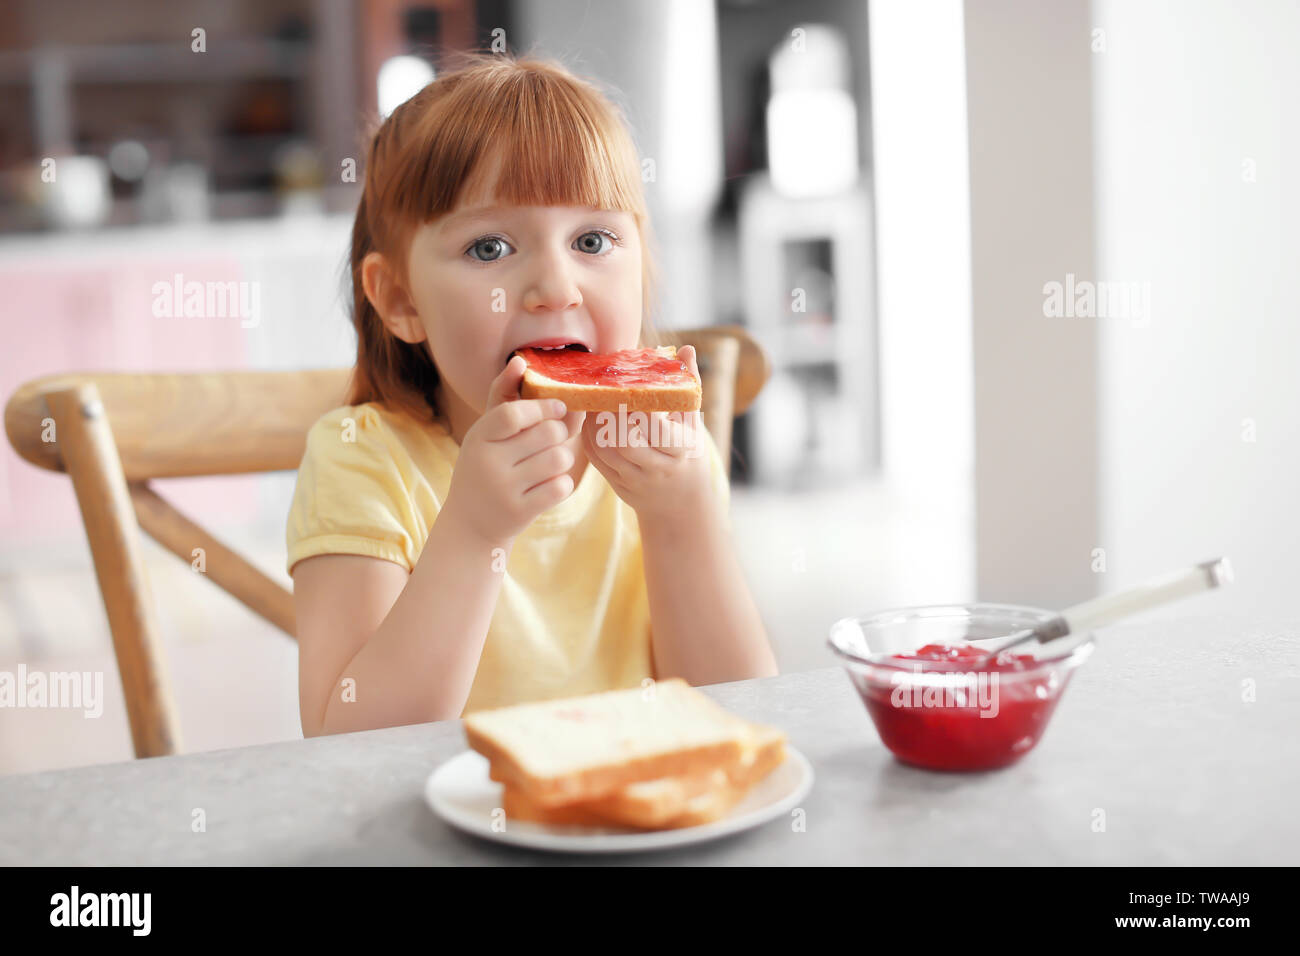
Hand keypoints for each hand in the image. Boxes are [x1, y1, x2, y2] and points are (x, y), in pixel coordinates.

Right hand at [442, 355, 585, 544]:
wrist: (471, 523)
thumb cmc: (485, 465)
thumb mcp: (486, 433)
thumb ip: (505, 397)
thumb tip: (521, 361)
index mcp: (479, 437)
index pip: (514, 414)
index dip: (542, 407)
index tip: (557, 407)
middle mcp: (488, 463)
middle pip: (546, 434)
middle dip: (559, 433)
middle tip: (554, 438)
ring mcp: (503, 489)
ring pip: (558, 459)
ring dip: (563, 459)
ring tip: (551, 462)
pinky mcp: (520, 512)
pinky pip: (560, 487)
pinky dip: (562, 484)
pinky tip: (549, 484)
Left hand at [580, 344, 711, 523]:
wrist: (681, 501)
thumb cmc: (687, 451)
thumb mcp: (693, 422)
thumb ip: (688, 385)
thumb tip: (686, 349)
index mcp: (680, 450)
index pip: (656, 429)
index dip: (639, 409)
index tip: (629, 388)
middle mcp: (657, 468)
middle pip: (626, 442)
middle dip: (610, 415)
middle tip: (604, 392)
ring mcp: (635, 480)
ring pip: (606, 451)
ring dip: (595, 424)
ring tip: (594, 402)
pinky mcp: (618, 486)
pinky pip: (597, 460)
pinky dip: (589, 437)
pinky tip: (591, 420)